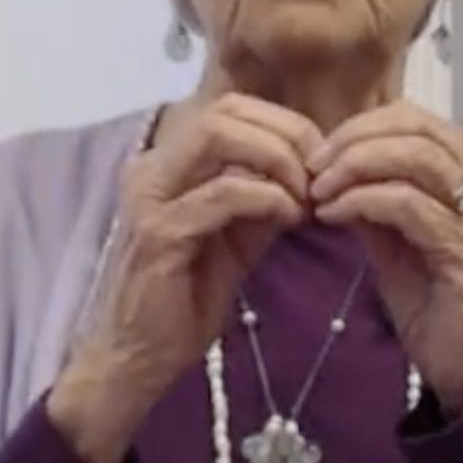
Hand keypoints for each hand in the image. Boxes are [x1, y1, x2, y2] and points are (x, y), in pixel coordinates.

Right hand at [48, 94, 321, 462]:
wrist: (140, 355)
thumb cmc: (186, 295)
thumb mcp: (238, 235)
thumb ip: (265, 196)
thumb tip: (312, 170)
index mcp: (168, 162)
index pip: (230, 108)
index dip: (284, 123)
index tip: (321, 161)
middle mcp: (151, 167)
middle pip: (225, 111)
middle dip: (286, 135)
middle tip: (320, 175)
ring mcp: (150, 196)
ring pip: (219, 136)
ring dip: (277, 160)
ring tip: (304, 197)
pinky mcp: (158, 232)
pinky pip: (222, 193)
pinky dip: (266, 197)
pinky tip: (289, 219)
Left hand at [310, 101, 462, 416]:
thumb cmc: (436, 303)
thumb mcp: (398, 238)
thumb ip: (374, 197)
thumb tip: (330, 166)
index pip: (419, 120)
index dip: (363, 126)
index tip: (319, 151)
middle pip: (417, 129)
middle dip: (354, 141)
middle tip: (312, 168)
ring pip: (414, 158)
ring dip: (355, 168)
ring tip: (318, 190)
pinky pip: (409, 205)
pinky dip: (363, 201)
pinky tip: (334, 216)